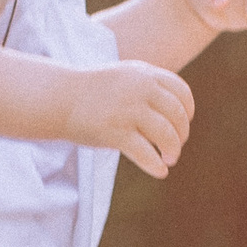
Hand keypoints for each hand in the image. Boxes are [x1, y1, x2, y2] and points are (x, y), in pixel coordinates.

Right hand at [64, 56, 194, 179]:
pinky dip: (156, 166)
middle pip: (177, 115)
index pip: (181, 91)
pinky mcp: (114, 132)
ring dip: (173, 151)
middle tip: (175, 148)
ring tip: (169, 160)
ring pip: (167, 135)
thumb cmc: (92, 92)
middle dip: (182, 135)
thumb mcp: (124, 77)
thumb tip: (177, 111)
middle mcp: (139, 89)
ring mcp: (127, 110)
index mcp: (144, 74)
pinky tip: (160, 172)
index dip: (188, 110)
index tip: (184, 123)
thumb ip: (148, 86)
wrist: (58, 98)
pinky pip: (146, 154)